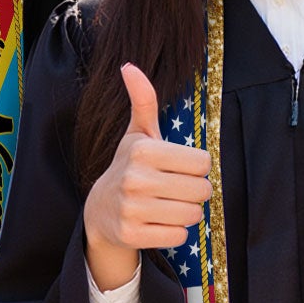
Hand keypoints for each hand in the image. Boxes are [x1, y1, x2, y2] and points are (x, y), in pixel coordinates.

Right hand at [82, 63, 210, 291]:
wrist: (100, 210)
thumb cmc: (129, 166)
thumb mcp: (137, 134)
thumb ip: (143, 101)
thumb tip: (129, 66)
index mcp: (143, 149)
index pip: (203, 162)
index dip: (196, 167)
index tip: (179, 168)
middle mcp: (135, 178)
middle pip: (201, 190)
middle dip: (195, 191)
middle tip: (176, 190)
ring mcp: (132, 208)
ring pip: (193, 215)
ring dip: (187, 213)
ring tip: (168, 206)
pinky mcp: (132, 235)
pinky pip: (178, 236)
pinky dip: (174, 232)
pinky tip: (157, 223)